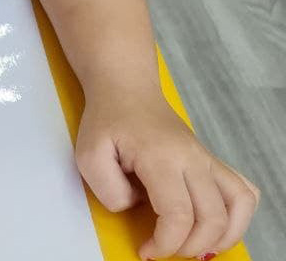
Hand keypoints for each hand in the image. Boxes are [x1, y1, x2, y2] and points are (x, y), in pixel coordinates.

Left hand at [76, 85, 259, 258]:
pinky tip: (218, 226)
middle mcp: (191, 157)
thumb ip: (108, 190)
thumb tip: (135, 207)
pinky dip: (239, 216)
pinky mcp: (211, 160)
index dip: (166, 243)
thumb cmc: (107, 121)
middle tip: (167, 250)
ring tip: (197, 246)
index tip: (147, 251)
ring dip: (223, 236)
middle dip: (191, 246)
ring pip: (239, 204)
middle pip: (212, 217)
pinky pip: (243, 190)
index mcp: (160, 156)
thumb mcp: (88, 154)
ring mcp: (205, 158)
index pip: (178, 214)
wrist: (125, 89)